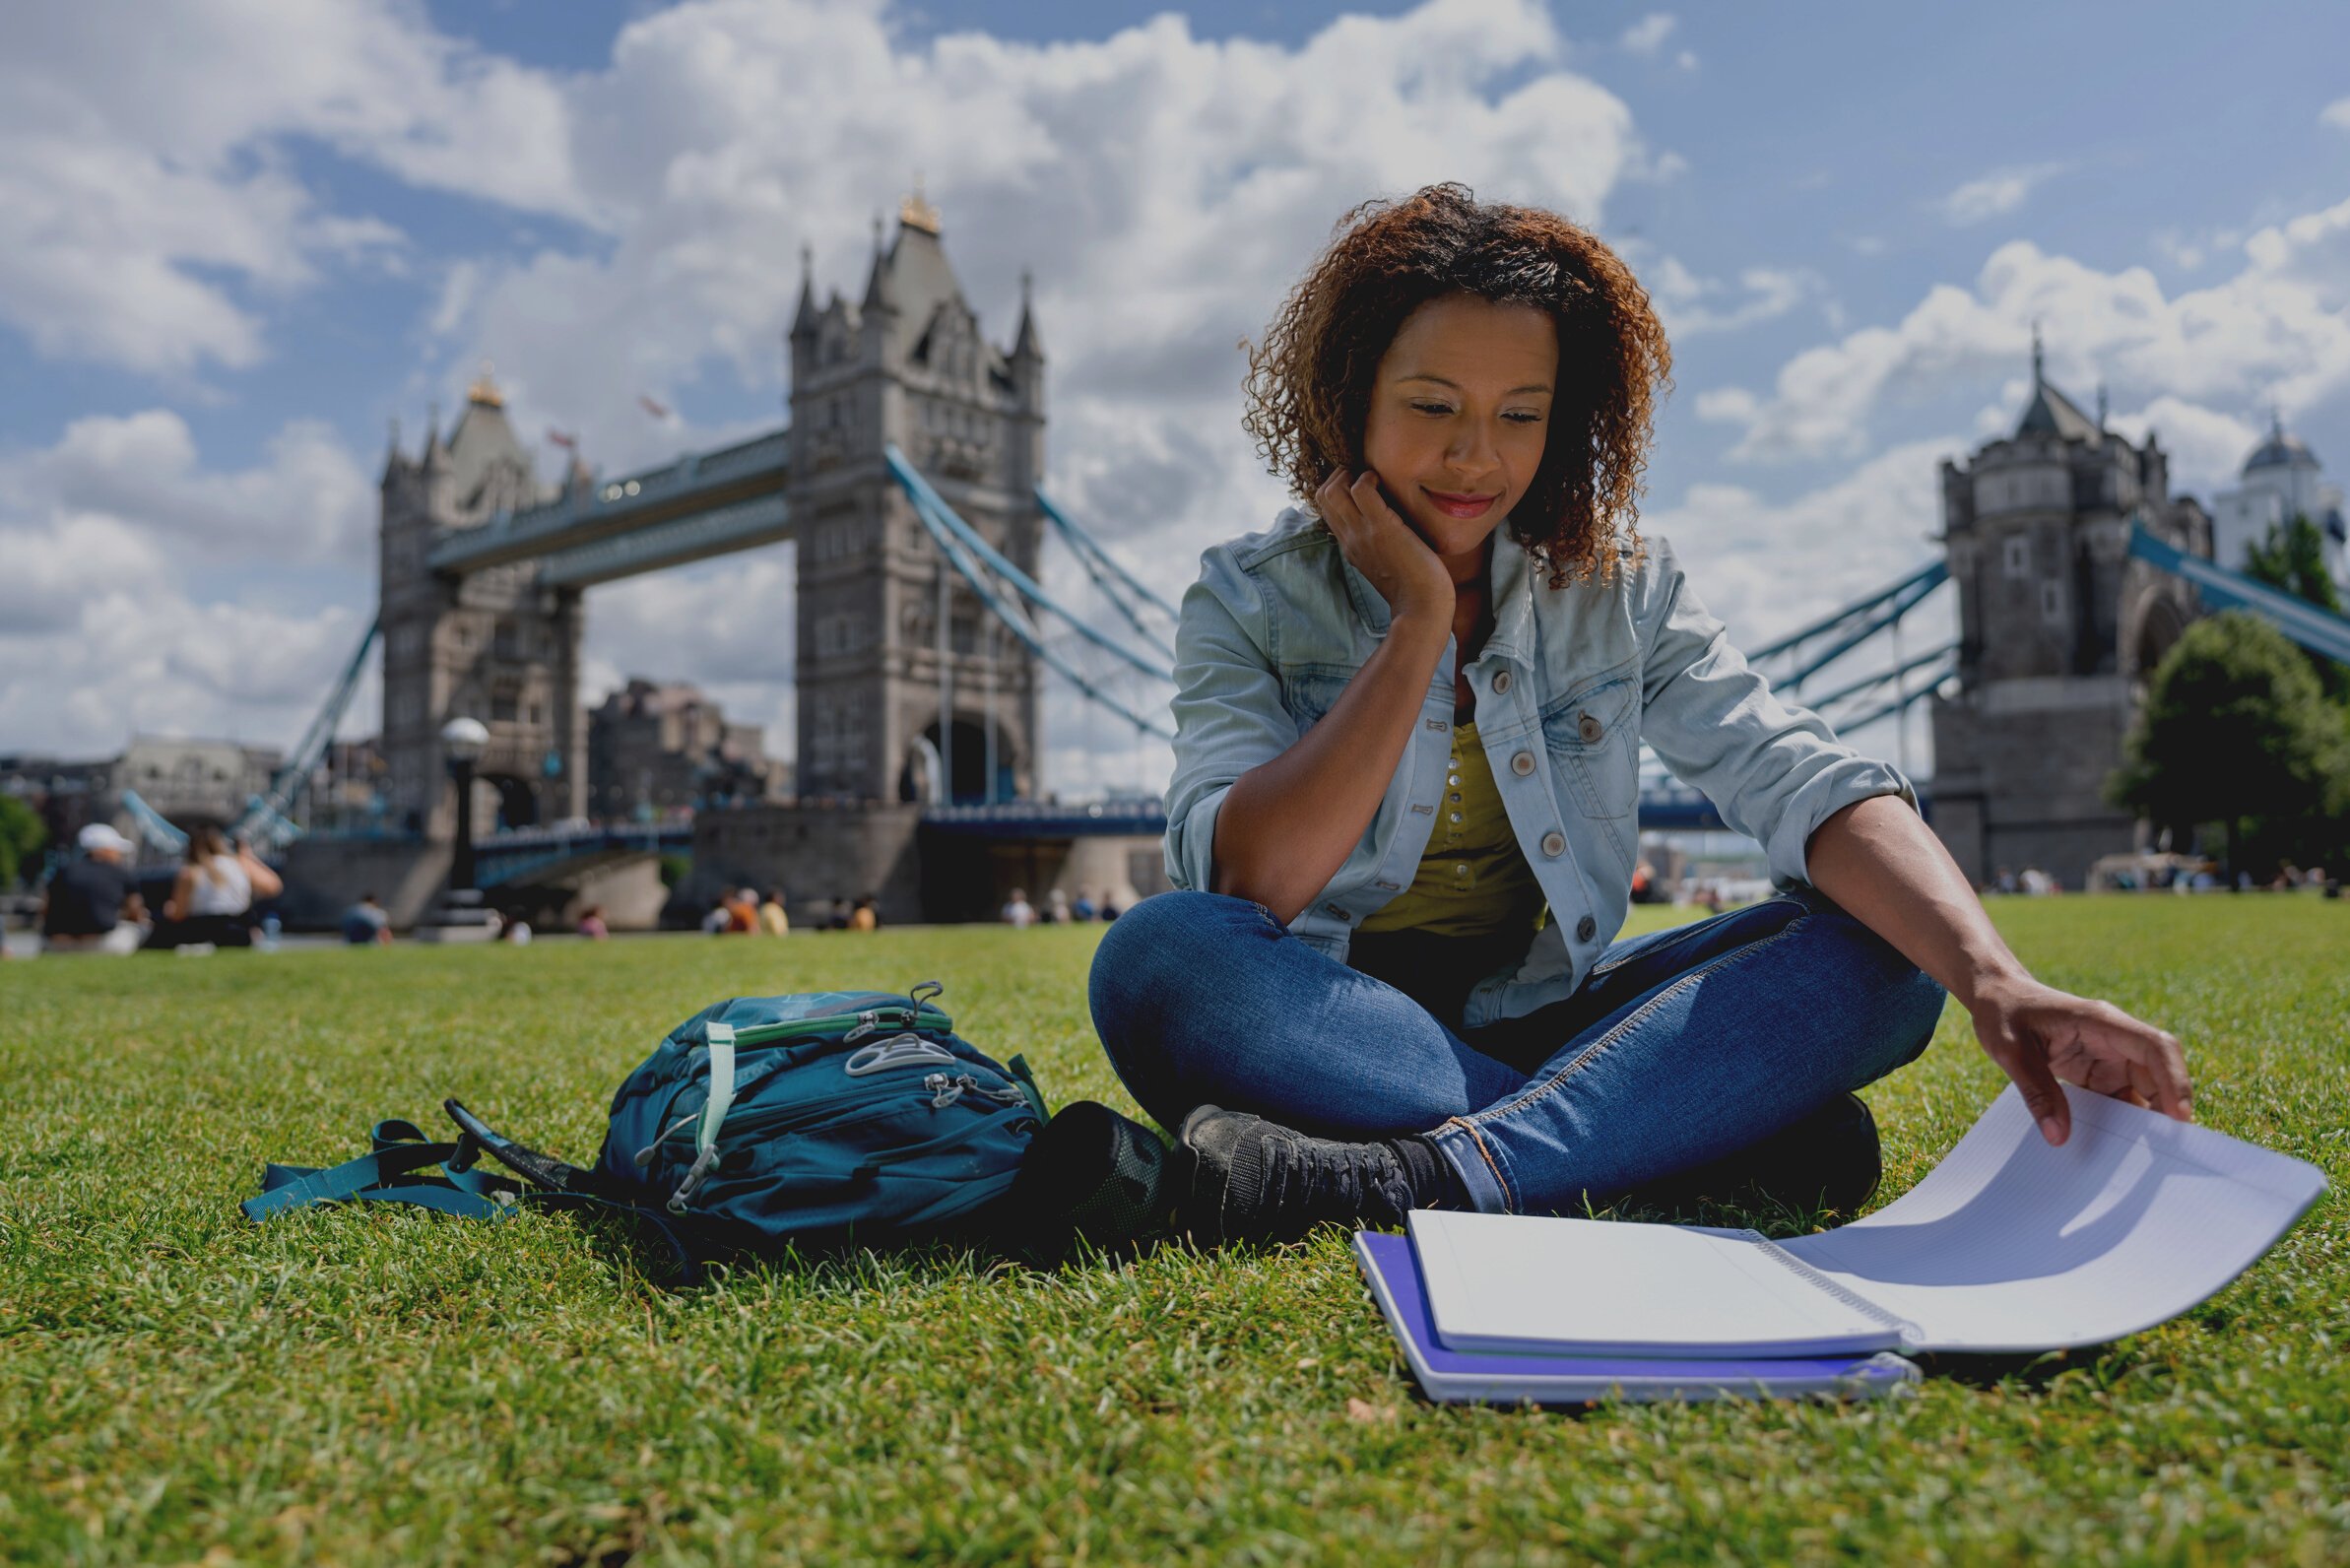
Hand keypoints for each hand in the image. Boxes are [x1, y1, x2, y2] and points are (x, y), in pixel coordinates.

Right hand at [1314, 468, 1452, 622]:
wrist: (1422, 607)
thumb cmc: (1414, 587)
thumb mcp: (1386, 564)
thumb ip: (1378, 546)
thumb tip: (1391, 527)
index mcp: (1350, 547)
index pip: (1326, 510)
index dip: (1337, 490)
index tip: (1359, 485)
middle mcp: (1350, 538)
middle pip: (1322, 496)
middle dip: (1339, 476)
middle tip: (1364, 476)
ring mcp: (1363, 532)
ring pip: (1333, 490)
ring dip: (1351, 474)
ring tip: (1372, 478)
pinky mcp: (1382, 526)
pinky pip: (1360, 489)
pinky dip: (1368, 477)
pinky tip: (1385, 483)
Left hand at [1966, 974, 2192, 1144]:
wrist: (1996, 996)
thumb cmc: (2003, 1014)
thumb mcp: (2010, 1051)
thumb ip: (2036, 1092)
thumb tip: (2058, 1136)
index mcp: (2100, 1022)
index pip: (2154, 1046)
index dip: (2175, 1079)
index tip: (2180, 1116)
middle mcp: (2114, 1038)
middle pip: (2158, 1073)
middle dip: (2167, 1109)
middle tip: (2167, 1153)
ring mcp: (2109, 1055)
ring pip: (2144, 1089)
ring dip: (2145, 1120)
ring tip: (2141, 1158)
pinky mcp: (2099, 1071)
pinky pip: (2121, 1098)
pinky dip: (2123, 1121)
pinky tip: (2116, 1147)